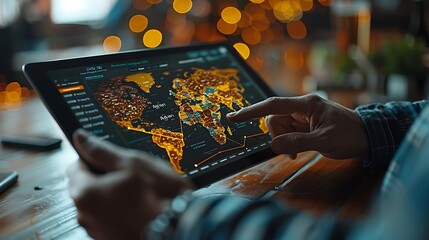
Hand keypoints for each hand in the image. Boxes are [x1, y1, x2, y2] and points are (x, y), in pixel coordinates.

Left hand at [67, 129, 191, 239]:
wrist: (179, 228)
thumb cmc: (159, 198)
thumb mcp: (132, 163)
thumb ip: (102, 150)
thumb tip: (82, 138)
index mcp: (85, 193)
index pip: (75, 166)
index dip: (93, 158)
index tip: (109, 159)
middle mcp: (85, 216)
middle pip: (86, 187)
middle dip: (104, 179)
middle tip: (130, 176)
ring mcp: (97, 231)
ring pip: (100, 204)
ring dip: (113, 196)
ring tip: (139, 194)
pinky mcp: (110, 239)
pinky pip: (110, 218)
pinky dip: (121, 212)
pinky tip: (140, 208)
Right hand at [227, 95, 368, 159]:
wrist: (367, 136)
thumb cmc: (350, 135)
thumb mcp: (324, 141)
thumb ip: (298, 142)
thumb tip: (274, 145)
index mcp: (307, 105)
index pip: (273, 106)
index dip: (251, 111)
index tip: (233, 117)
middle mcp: (302, 107)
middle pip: (275, 119)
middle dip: (277, 136)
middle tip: (291, 151)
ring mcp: (302, 116)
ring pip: (279, 127)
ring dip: (283, 141)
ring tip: (298, 152)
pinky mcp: (304, 124)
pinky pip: (287, 132)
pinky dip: (288, 143)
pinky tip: (298, 151)